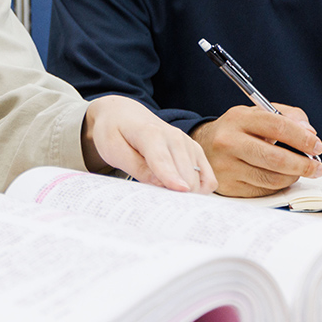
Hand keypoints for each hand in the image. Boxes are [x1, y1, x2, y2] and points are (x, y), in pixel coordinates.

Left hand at [83, 95, 215, 192]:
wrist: (124, 114)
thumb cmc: (115, 132)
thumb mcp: (113, 149)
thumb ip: (136, 167)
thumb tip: (161, 184)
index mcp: (150, 133)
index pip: (162, 159)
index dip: (171, 177)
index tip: (180, 191)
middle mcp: (175, 137)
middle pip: (185, 175)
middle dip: (177, 195)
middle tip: (161, 207)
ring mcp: (188, 144)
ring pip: (198, 180)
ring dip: (188, 195)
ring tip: (168, 200)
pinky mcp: (195, 151)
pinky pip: (208, 179)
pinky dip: (200, 190)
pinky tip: (182, 193)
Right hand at [190, 103, 321, 196]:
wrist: (204, 146)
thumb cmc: (239, 130)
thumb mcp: (258, 113)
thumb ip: (288, 116)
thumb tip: (310, 134)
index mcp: (238, 119)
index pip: (278, 126)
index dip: (303, 138)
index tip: (317, 146)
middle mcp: (228, 142)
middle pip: (276, 158)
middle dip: (304, 164)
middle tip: (316, 167)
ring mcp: (225, 166)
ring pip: (272, 178)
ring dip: (293, 177)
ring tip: (299, 172)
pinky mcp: (227, 186)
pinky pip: (263, 190)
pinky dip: (277, 185)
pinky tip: (279, 177)